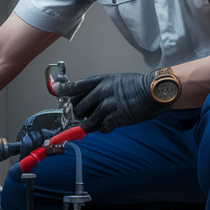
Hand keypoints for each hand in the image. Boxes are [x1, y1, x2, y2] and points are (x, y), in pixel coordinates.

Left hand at [53, 71, 167, 132]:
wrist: (154, 91)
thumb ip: (99, 90)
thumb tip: (86, 101)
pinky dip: (102, 129)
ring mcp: (108, 105)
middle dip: (77, 114)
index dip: (64, 89)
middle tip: (79, 117)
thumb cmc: (136, 86)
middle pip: (79, 107)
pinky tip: (108, 125)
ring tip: (91, 124)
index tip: (55, 90)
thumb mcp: (115, 81)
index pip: (76, 86)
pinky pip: (102, 127)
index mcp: (101, 81)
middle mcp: (102, 92)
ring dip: (88, 125)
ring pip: (88, 120)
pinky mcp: (116, 117)